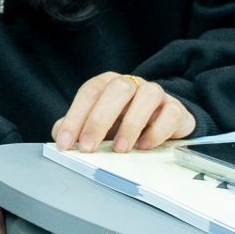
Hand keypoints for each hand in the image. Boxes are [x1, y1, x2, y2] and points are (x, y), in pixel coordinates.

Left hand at [52, 71, 195, 153]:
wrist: (162, 120)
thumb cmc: (124, 121)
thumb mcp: (98, 123)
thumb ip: (78, 127)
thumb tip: (59, 135)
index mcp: (107, 84)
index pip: (89, 93)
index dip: (74, 117)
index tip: (64, 143)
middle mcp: (131, 83)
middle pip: (116, 90)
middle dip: (99, 120)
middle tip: (88, 148)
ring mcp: (155, 93)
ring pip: (147, 95)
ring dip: (131, 124)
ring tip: (120, 150)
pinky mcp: (175, 108)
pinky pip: (170, 113)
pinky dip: (157, 131)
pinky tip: (144, 146)